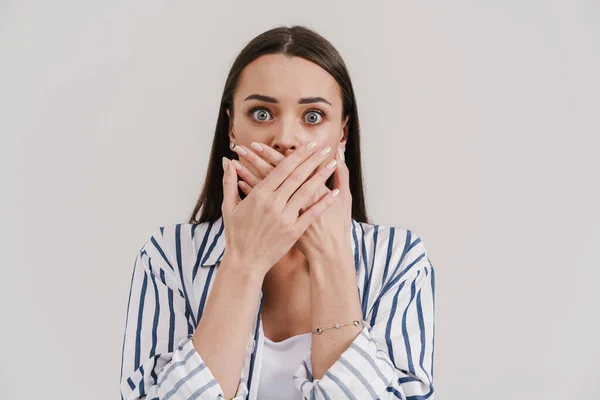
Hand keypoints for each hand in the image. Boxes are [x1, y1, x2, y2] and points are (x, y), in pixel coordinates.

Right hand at [221, 142, 340, 275]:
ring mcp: (285, 218)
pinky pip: (312, 213)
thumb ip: (229, 182)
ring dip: (321, 175)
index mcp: (259, 195)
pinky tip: (335, 191)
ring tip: (332, 162)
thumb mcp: (228, 206)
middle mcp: (273, 204)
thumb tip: (227, 161)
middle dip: (313, 160)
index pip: (282, 169)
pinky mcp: (294, 231)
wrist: (244, 262)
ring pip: (307, 191)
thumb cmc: (236, 234)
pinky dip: (325, 201)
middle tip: (324, 148)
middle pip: (297, 176)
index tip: (308, 145)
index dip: (297, 155)